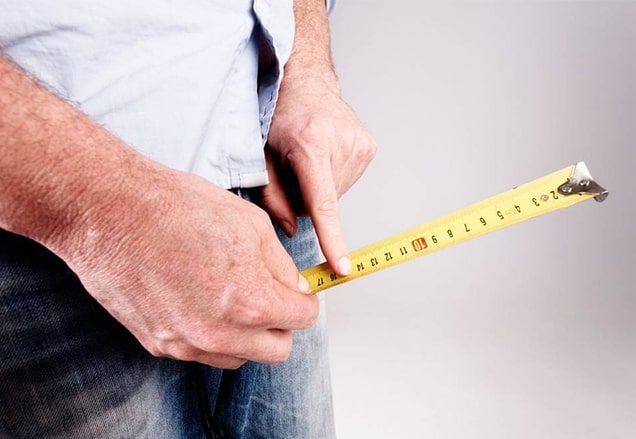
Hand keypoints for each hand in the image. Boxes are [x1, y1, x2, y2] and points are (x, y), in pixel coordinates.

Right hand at [62, 169, 317, 368]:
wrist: (109, 212)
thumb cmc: (176, 207)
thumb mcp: (250, 223)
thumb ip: (281, 265)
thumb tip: (296, 287)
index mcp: (251, 301)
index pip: (302, 319)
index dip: (304, 300)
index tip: (297, 292)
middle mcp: (220, 333)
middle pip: (276, 350)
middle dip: (281, 324)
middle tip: (270, 295)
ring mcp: (186, 343)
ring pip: (239, 357)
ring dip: (247, 334)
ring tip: (231, 296)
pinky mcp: (158, 344)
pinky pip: (202, 353)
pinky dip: (212, 335)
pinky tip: (200, 300)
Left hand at [263, 77, 375, 274]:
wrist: (305, 83)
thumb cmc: (279, 118)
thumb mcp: (262, 156)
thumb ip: (272, 197)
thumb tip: (292, 230)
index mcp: (310, 145)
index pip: (323, 204)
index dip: (332, 239)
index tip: (343, 267)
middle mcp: (341, 144)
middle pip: (325, 202)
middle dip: (307, 198)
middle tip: (294, 170)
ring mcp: (359, 145)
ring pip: (337, 194)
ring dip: (321, 187)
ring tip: (310, 158)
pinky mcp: (369, 146)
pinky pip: (348, 181)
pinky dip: (334, 177)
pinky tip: (325, 155)